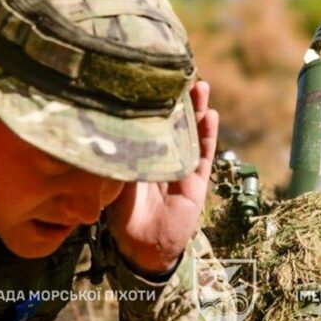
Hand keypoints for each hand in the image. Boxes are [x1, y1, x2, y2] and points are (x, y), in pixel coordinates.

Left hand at [105, 80, 217, 274]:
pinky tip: (210, 114)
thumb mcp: (115, 177)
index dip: (154, 101)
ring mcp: (182, 167)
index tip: (155, 76)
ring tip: (200, 86)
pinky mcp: (196, 182)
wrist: (140, 248)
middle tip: (181, 72)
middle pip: (174, 121)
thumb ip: (119, 155)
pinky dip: (207, 135)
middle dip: (179, 98)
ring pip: (192, 132)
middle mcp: (164, 157)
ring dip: (197, 110)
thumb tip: (110, 124)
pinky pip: (203, 155)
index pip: (150, 121)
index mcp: (143, 154)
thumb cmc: (123, 214)